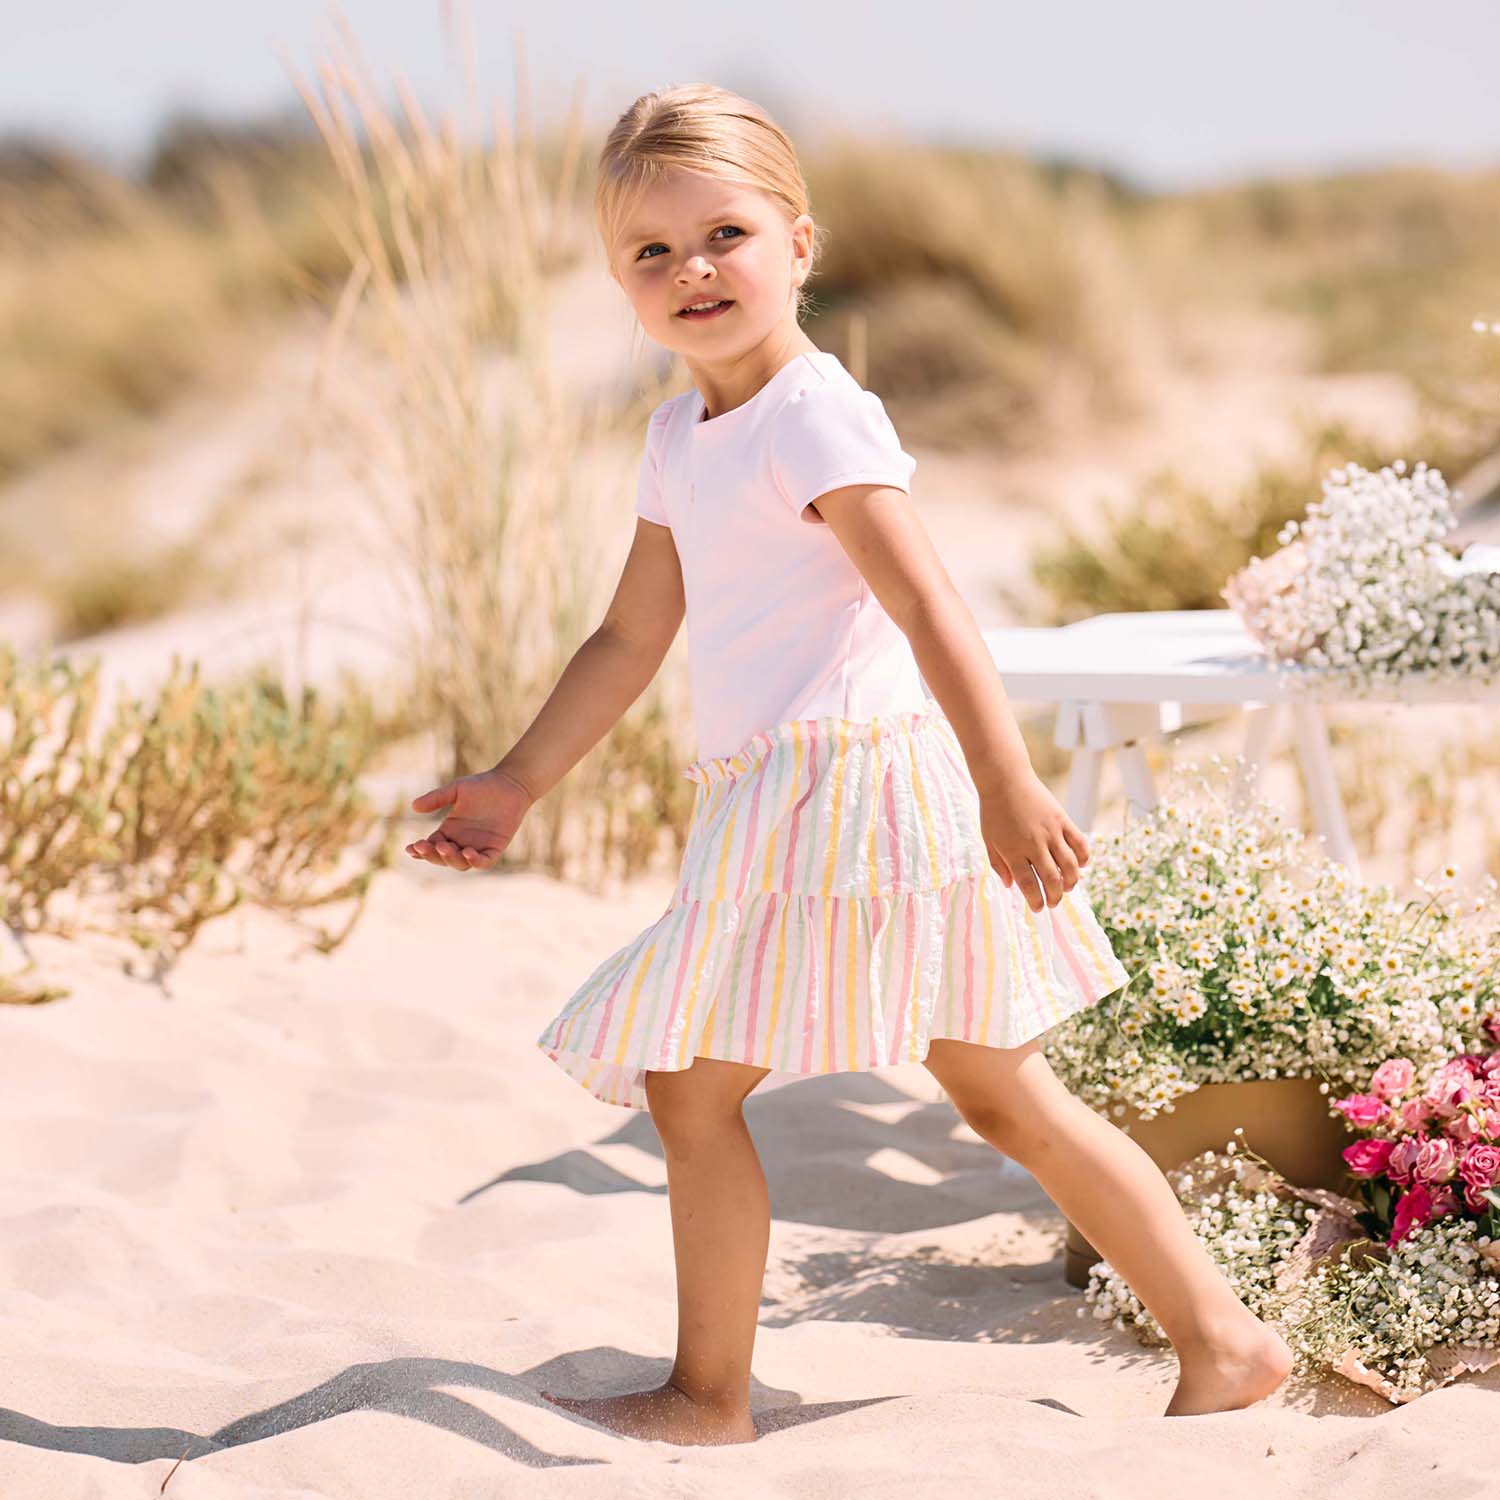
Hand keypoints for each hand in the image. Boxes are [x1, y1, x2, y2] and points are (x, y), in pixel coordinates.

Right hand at [404, 766, 534, 871]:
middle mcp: (462, 842)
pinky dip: (475, 861)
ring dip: (451, 859)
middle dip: (432, 855)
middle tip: (424, 845)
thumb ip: (436, 798)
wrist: (509, 783)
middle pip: (443, 858)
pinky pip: (484, 862)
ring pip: (461, 863)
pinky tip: (468, 852)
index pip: (431, 846)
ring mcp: (478, 846)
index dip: (420, 850)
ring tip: (444, 847)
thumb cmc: (482, 785)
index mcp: (449, 831)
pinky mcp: (495, 848)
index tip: (410, 848)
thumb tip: (413, 806)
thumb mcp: (456, 790)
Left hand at [977, 769, 1088, 912]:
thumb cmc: (993, 811)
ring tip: (1068, 887)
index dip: (1036, 901)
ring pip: (1069, 865)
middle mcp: (1034, 844)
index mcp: (1013, 851)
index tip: (1039, 908)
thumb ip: (999, 865)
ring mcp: (1051, 831)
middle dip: (1055, 896)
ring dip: (1072, 881)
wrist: (1005, 779)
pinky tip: (1080, 865)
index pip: (1029, 885)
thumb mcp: (989, 840)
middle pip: (1051, 879)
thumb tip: (1010, 886)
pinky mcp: (1062, 819)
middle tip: (1054, 902)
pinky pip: (1080, 843)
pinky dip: (1083, 858)